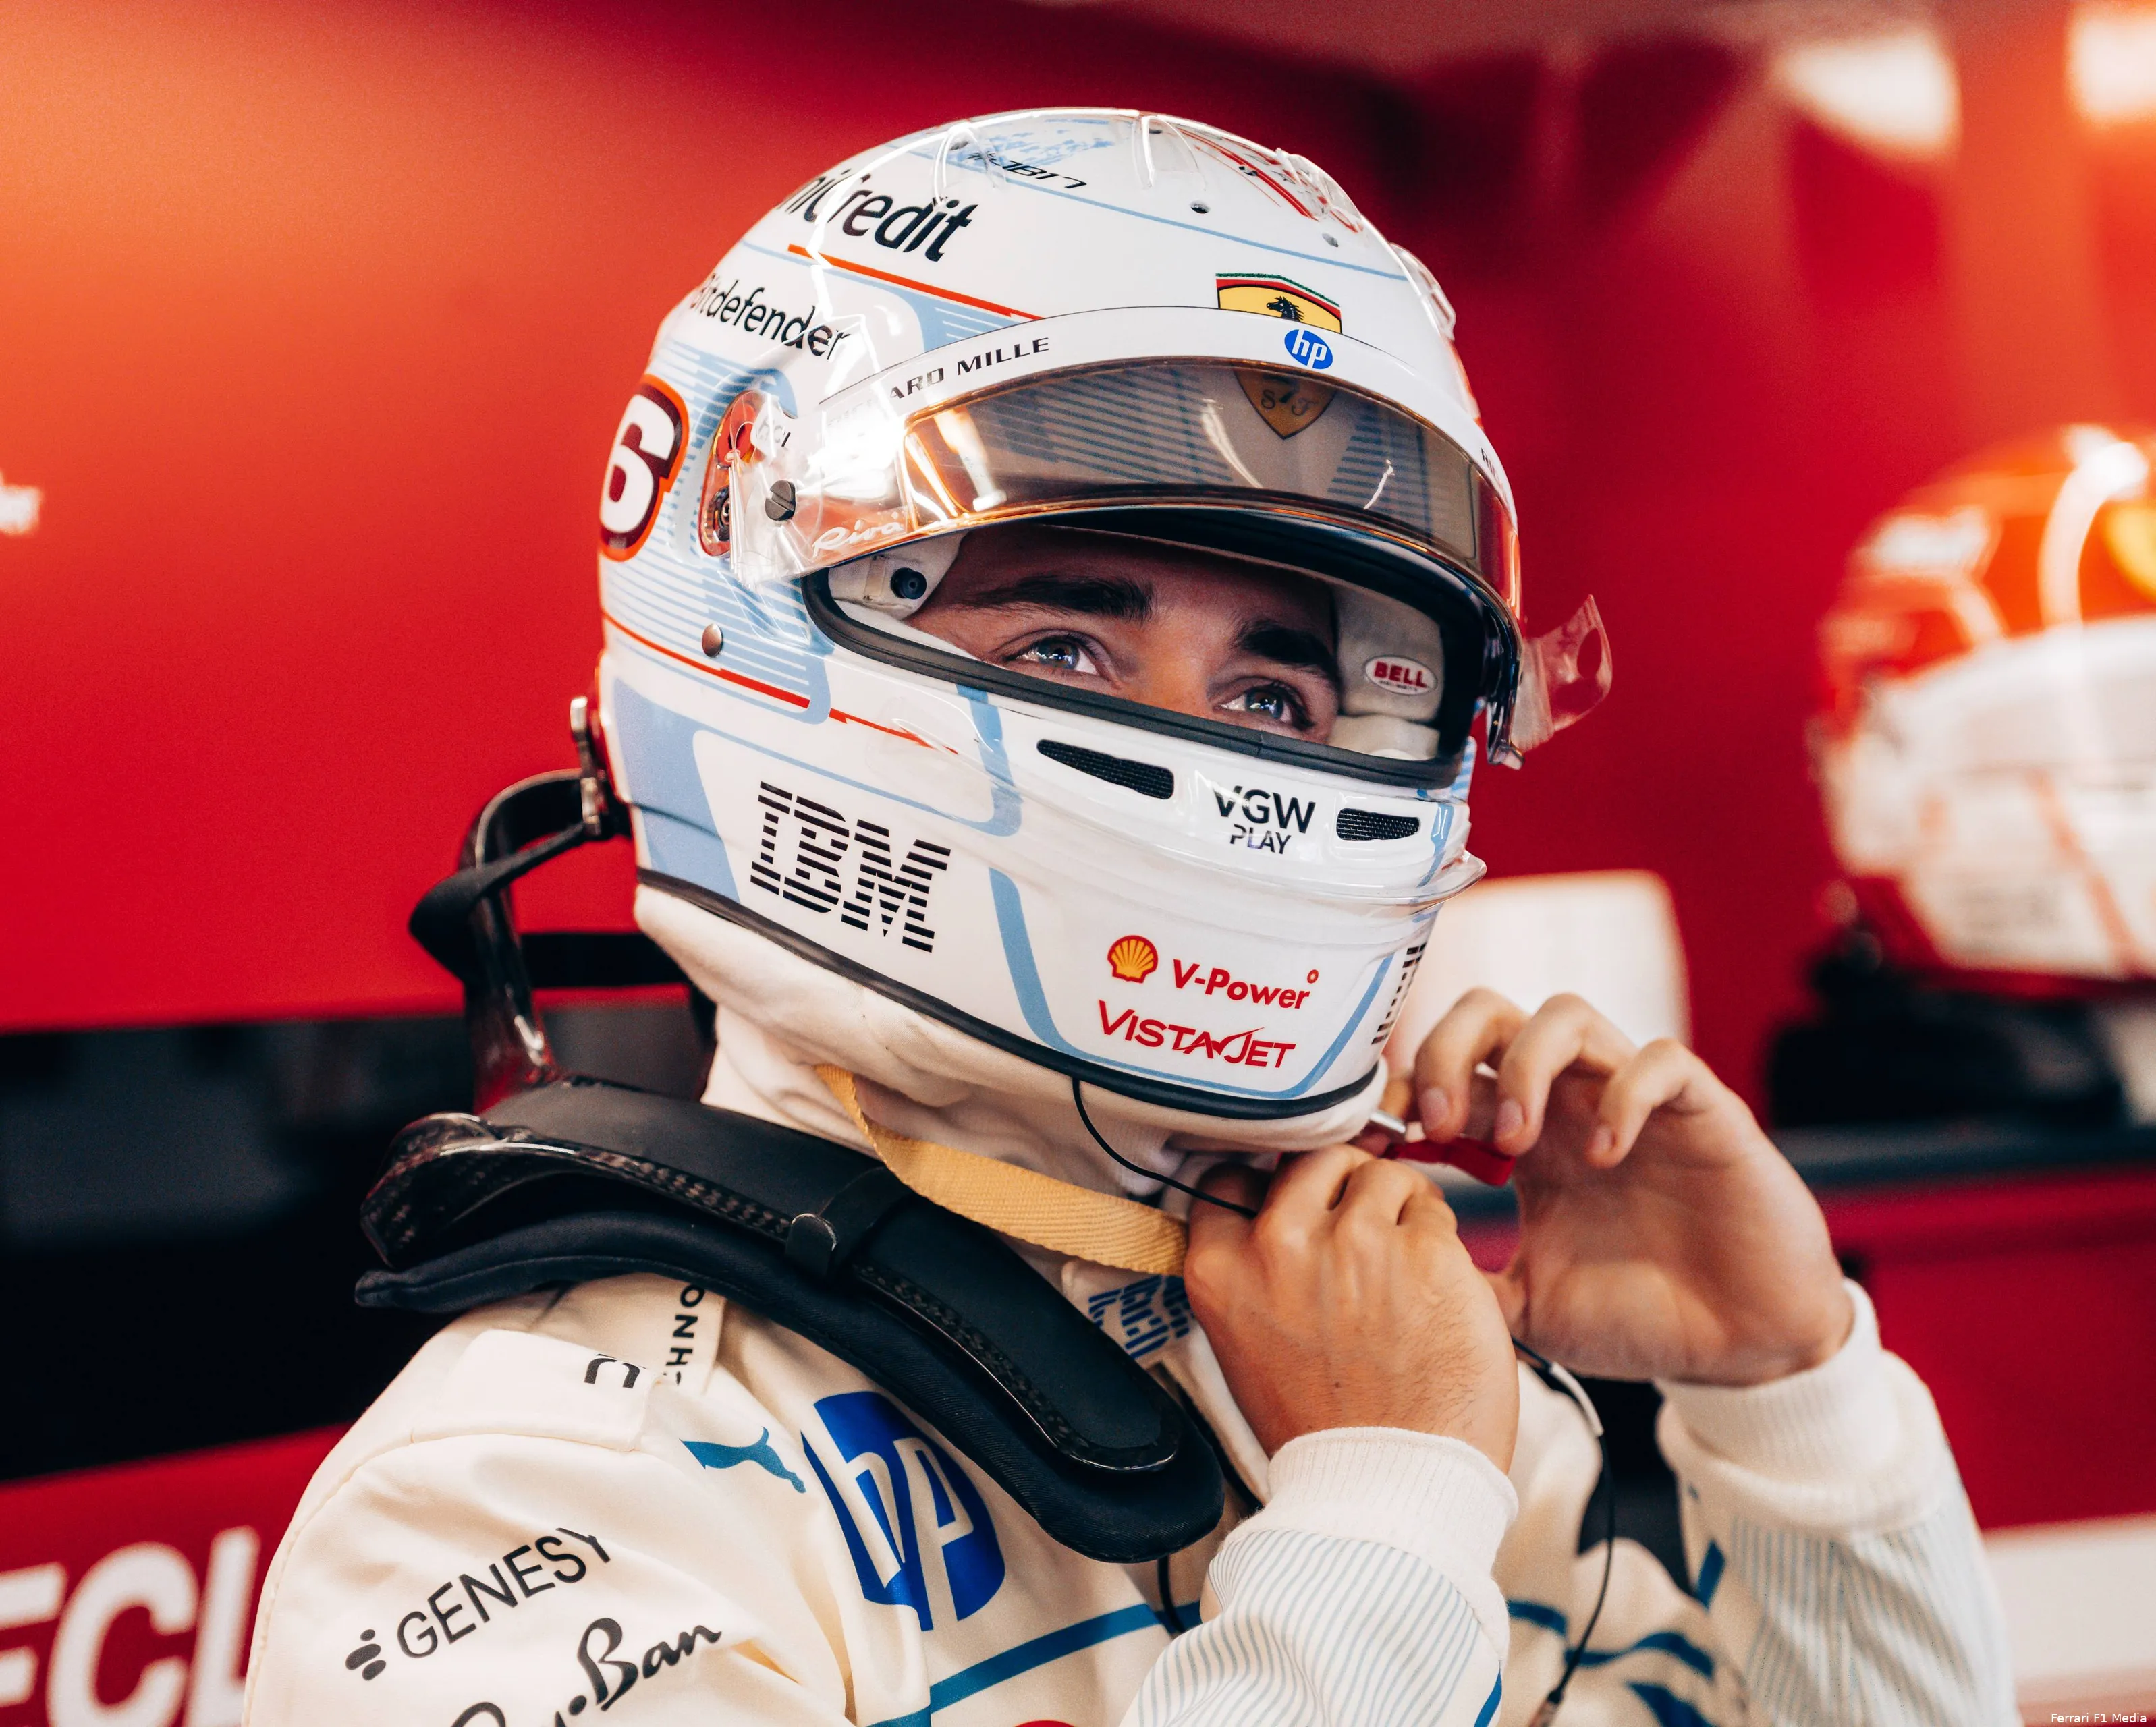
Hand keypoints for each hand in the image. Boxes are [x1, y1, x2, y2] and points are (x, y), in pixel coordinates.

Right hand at [1183, 1145, 1518, 1466]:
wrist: (1390, 1493)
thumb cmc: (1324, 1431)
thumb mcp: (1246, 1346)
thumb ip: (1251, 1271)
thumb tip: (1273, 1209)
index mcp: (1222, 1271)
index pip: (1229, 1175)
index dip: (1267, 1181)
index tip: (1293, 1197)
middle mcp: (1280, 1245)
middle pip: (1312, 1158)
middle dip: (1342, 1180)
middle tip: (1365, 1223)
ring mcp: (1355, 1243)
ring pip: (1380, 1174)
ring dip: (1398, 1206)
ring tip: (1406, 1264)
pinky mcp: (1426, 1252)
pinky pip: (1433, 1210)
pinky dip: (1440, 1238)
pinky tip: (1437, 1286)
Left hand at [1412, 991, 1852, 1386]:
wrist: (1744, 1347)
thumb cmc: (1642, 1317)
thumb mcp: (1529, 1309)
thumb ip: (1465, 1284)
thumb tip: (1388, 1274)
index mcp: (1523, 1142)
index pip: (1445, 1073)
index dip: (1402, 1092)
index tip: (1378, 1143)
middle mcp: (1569, 1106)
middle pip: (1488, 1014)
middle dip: (1446, 1052)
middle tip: (1439, 1124)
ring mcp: (1631, 1101)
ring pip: (1564, 1014)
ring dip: (1523, 1067)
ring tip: (1515, 1141)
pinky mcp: (1702, 1112)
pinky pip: (1659, 1060)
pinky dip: (1622, 1096)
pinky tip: (1605, 1156)